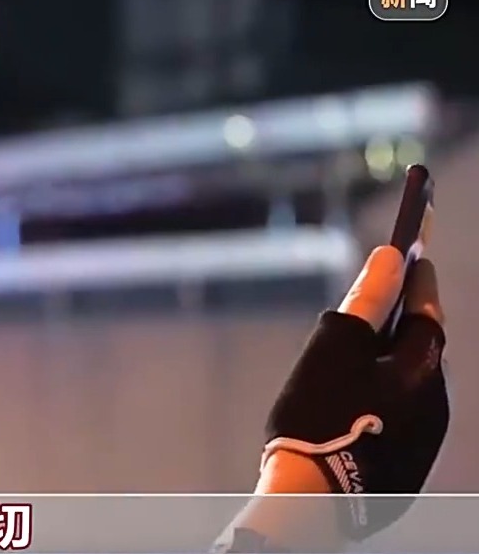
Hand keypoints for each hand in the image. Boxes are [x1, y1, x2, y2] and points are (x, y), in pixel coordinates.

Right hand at [261, 245, 448, 539]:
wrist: (313, 496)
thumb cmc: (320, 415)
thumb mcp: (336, 345)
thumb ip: (367, 299)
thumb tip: (390, 257)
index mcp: (423, 367)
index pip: (426, 308)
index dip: (416, 279)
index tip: (411, 253)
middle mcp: (436, 401)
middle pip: (418, 349)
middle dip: (397, 326)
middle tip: (372, 306)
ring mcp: (426, 437)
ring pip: (408, 385)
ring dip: (385, 367)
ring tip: (347, 365)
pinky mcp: (408, 464)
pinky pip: (399, 416)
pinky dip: (380, 400)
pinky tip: (349, 407)